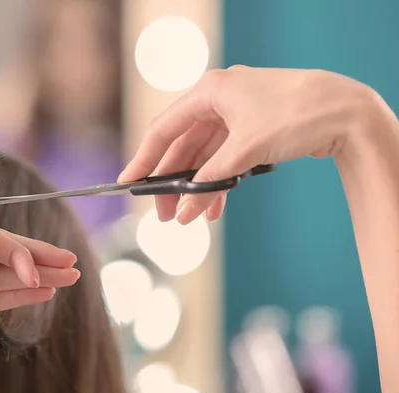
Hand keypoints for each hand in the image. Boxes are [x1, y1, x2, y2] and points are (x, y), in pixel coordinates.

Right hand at [119, 66, 381, 223]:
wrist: (347, 112)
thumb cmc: (296, 116)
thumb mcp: (245, 150)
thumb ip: (209, 181)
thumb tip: (182, 213)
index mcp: (209, 91)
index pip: (163, 129)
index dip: (144, 159)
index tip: (128, 184)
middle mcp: (219, 100)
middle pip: (182, 146)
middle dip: (172, 182)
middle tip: (163, 213)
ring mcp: (236, 115)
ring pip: (204, 157)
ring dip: (197, 187)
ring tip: (190, 217)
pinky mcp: (252, 130)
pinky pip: (224, 159)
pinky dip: (219, 182)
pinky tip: (216, 208)